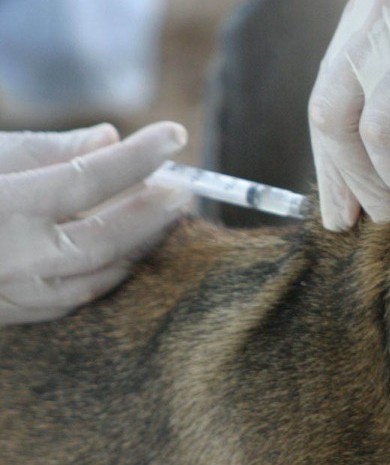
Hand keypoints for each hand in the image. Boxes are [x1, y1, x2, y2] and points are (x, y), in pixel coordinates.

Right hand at [0, 122, 191, 324]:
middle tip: (182, 185)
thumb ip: (48, 150)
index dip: (139, 155)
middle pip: (108, 237)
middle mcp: (13, 258)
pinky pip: (76, 298)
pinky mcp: (12, 315)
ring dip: (139, 244)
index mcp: (4, 208)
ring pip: (100, 275)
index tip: (173, 135)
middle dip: (153, 210)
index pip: (91, 177)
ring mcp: (14, 294)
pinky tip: (126, 251)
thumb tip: (108, 137)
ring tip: (163, 215)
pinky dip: (108, 273)